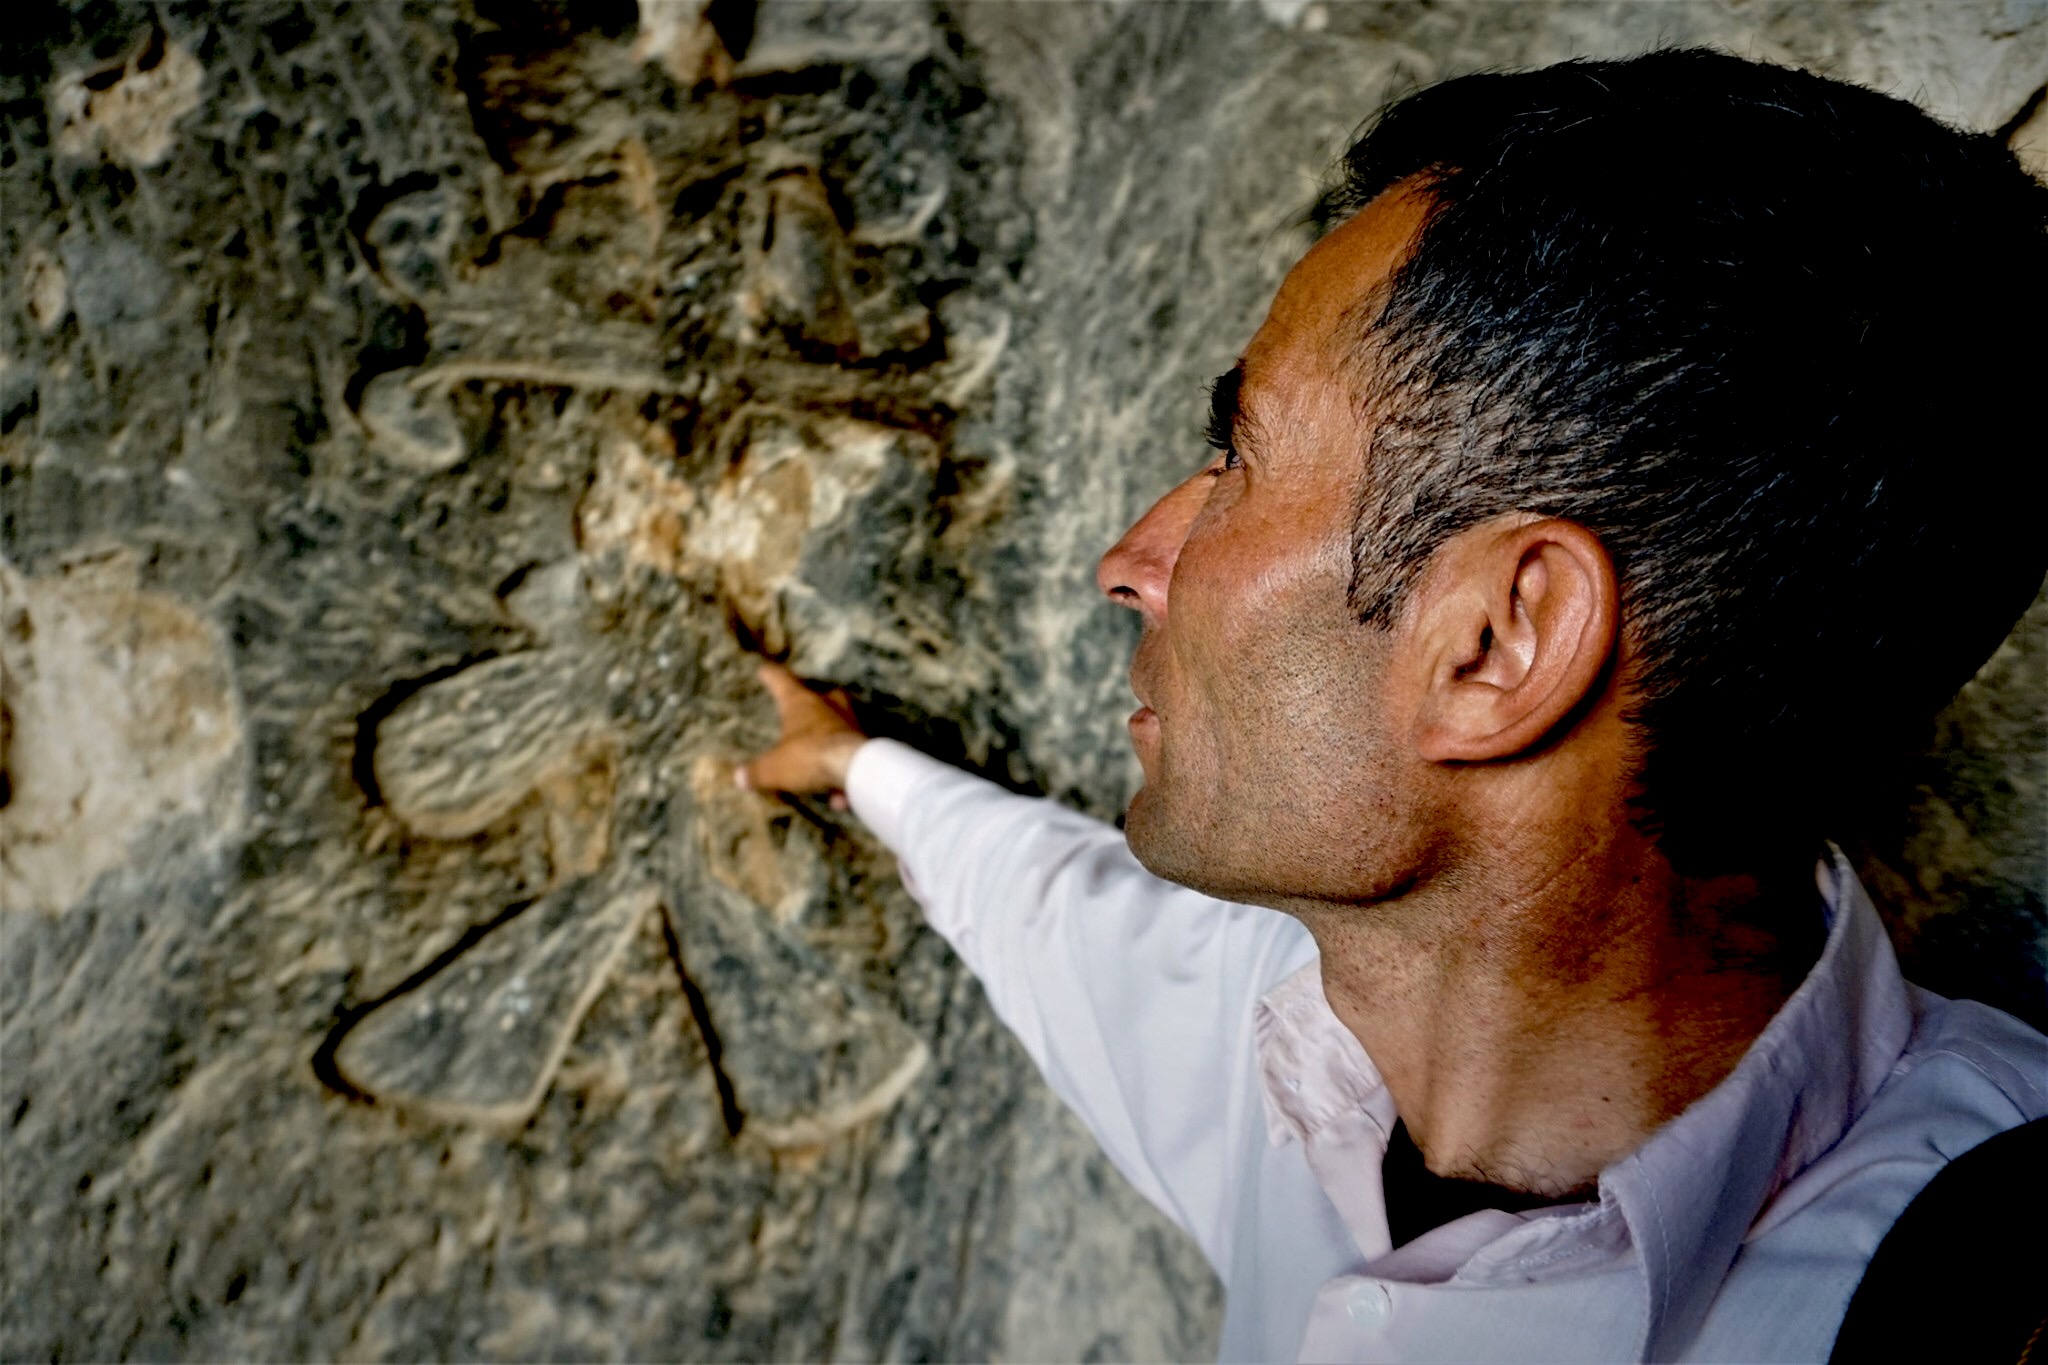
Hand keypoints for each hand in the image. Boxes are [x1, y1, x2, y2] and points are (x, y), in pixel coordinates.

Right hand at [736, 662, 866, 802]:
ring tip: (819, 758)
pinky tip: (838, 796)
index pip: (782, 681)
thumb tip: (739, 777)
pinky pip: (851, 754)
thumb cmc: (808, 756)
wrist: (855, 768)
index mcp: (801, 702)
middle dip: (813, 700)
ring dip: (830, 737)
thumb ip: (756, 772)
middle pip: (821, 695)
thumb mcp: (774, 768)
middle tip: (805, 707)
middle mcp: (828, 706)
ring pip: (840, 723)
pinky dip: (843, 769)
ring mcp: (851, 722)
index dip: (771, 676)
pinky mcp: (867, 743)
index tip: (764, 669)